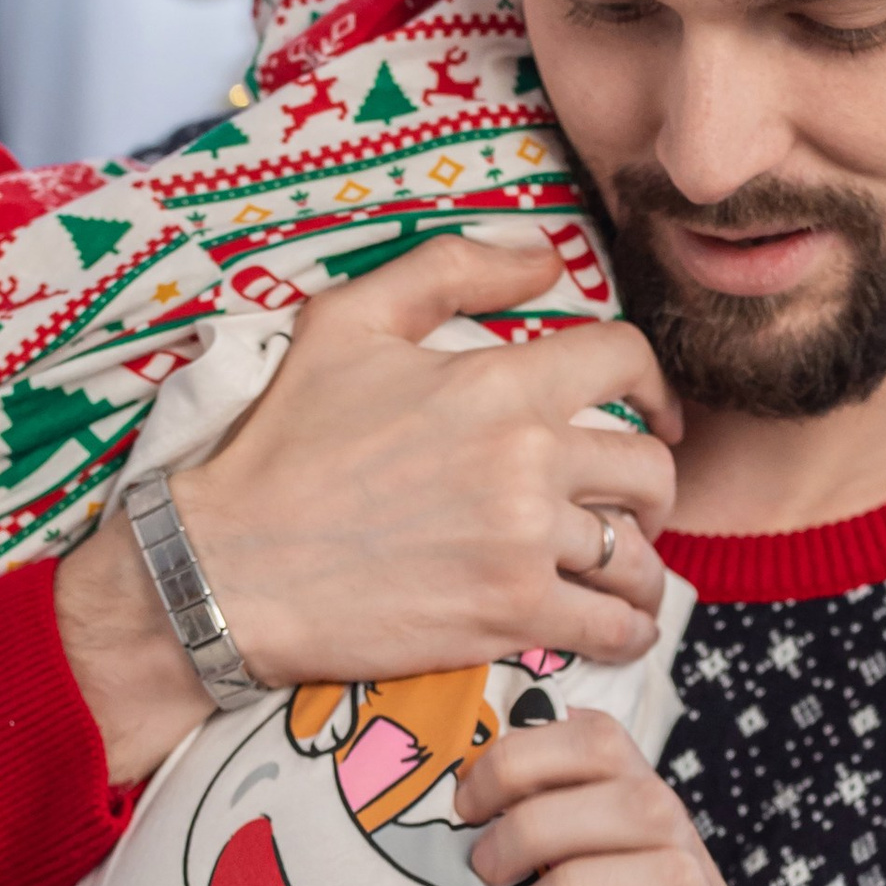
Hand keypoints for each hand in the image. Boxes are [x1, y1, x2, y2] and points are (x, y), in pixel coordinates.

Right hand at [56, 236, 682, 782]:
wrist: (230, 564)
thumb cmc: (283, 444)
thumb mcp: (346, 322)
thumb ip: (450, 271)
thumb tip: (544, 257)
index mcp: (500, 382)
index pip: (626, 362)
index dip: (655, 385)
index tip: (655, 414)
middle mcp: (529, 460)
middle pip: (649, 468)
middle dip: (652, 487)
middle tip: (632, 505)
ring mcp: (525, 543)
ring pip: (638, 553)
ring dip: (640, 565)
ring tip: (625, 574)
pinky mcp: (510, 616)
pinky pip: (613, 624)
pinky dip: (629, 628)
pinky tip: (619, 625)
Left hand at [457, 708, 752, 885]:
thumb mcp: (578, 850)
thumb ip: (540, 811)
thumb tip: (466, 784)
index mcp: (633, 788)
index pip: (593, 735)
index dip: (520, 756)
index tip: (467, 806)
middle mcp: (670, 821)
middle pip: (617, 787)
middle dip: (532, 822)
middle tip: (484, 869)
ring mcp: (698, 881)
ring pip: (651, 852)